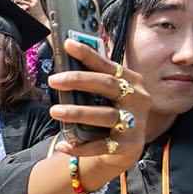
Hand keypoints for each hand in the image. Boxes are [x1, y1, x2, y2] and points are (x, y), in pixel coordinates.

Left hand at [8, 0, 49, 28]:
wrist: (41, 18)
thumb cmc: (37, 14)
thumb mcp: (33, 8)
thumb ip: (29, 5)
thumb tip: (25, 5)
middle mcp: (36, 0)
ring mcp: (34, 2)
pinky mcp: (32, 5)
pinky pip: (25, 2)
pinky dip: (21, 1)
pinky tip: (17, 0)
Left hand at [46, 38, 150, 176]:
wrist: (127, 149)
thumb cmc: (112, 112)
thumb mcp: (108, 95)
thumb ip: (94, 79)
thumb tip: (66, 60)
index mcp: (133, 82)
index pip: (108, 65)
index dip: (88, 54)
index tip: (67, 45)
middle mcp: (138, 100)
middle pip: (108, 85)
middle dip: (78, 80)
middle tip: (54, 80)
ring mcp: (136, 123)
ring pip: (105, 115)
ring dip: (78, 113)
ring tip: (54, 111)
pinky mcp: (129, 146)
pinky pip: (101, 146)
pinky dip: (80, 146)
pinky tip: (63, 144)